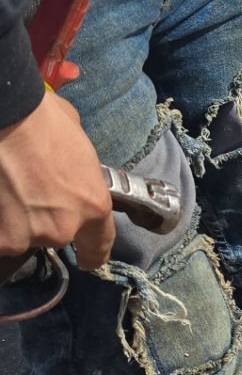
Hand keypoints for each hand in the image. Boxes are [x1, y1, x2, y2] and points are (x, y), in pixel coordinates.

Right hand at [0, 90, 114, 270]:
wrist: (6, 116)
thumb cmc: (41, 118)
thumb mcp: (79, 145)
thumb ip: (79, 170)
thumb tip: (71, 167)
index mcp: (94, 206)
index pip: (99, 244)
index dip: (91, 252)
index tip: (86, 258)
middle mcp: (64, 228)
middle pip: (54, 235)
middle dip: (41, 219)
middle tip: (26, 190)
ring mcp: (29, 235)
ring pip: (21, 236)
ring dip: (13, 219)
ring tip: (7, 189)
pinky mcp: (2, 238)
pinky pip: (0, 235)